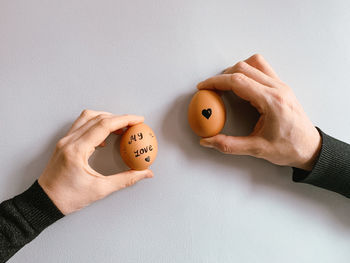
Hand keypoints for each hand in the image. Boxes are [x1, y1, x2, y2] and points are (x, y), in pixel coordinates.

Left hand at [38, 110, 152, 214]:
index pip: (104, 125)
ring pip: (87, 117)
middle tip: (134, 124)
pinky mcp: (64, 143)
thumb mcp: (100, 190)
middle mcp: (69, 141)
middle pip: (97, 118)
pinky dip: (96, 125)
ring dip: (106, 118)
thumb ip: (126, 180)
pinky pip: (81, 126)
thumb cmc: (68, 198)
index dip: (124, 120)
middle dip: (118, 118)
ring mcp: (65, 140)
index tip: (138, 120)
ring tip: (120, 127)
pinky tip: (104, 137)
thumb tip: (145, 173)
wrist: (44, 202)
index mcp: (77, 150)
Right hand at [197, 54, 320, 170]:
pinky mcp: (281, 86)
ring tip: (226, 85)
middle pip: (244, 68)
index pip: (238, 81)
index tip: (204, 87)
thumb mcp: (257, 149)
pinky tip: (242, 86)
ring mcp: (281, 85)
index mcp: (271, 101)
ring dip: (236, 70)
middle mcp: (277, 88)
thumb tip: (208, 141)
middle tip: (211, 90)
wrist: (310, 148)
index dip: (216, 82)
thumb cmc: (289, 148)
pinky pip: (262, 68)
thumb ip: (229, 145)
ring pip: (254, 63)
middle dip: (222, 76)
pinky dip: (248, 71)